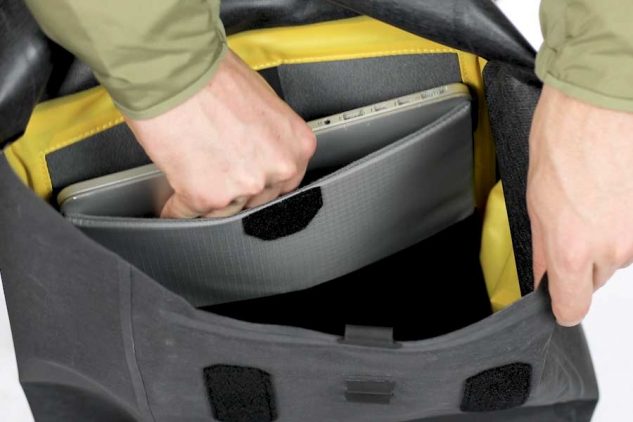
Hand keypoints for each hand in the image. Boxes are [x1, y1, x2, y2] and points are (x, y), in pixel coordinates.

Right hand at [125, 50, 315, 217]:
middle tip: (215, 173)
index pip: (285, 182)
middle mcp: (277, 168)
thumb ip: (268, 137)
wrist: (173, 70)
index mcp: (296, 145)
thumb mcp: (262, 102)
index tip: (246, 180)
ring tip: (191, 177)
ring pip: (225, 210)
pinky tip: (172, 201)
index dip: (261, 180)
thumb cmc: (211, 74)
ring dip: (209, 199)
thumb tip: (256, 152)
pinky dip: (177, 208)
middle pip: (257, 199)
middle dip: (236, 190)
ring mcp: (244, 186)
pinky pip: (189, 213)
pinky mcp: (207, 197)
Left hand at [528, 85, 632, 325]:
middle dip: (582, 259)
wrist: (603, 99)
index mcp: (572, 248)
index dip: (563, 303)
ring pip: (618, 252)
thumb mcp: (535, 198)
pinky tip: (613, 189)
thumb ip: (542, 245)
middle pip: (596, 278)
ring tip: (592, 195)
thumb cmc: (565, 136)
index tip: (559, 297)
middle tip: (571, 220)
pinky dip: (625, 217)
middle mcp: (612, 248)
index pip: (572, 307)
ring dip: (606, 234)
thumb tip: (543, 273)